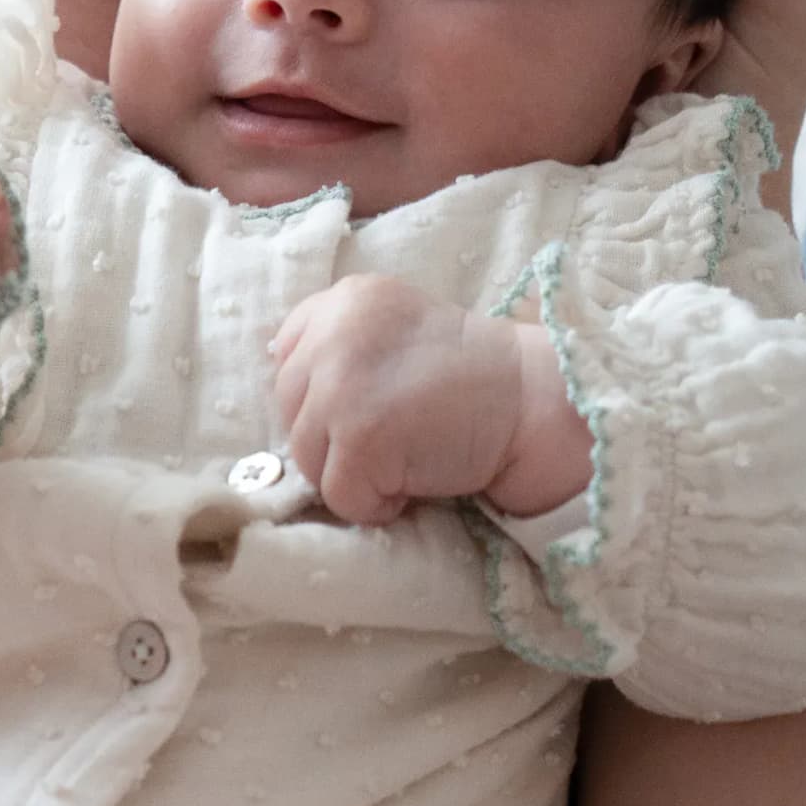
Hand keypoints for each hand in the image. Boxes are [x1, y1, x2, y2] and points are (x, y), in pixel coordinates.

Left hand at [271, 280, 592, 524]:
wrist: (532, 402)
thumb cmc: (469, 375)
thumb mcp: (394, 328)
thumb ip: (338, 341)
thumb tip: (272, 365)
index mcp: (343, 301)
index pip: (286, 359)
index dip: (323, 396)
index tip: (373, 401)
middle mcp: (334, 335)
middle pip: (291, 413)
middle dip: (335, 438)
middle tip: (398, 434)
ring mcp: (342, 387)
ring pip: (308, 459)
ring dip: (355, 474)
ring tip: (408, 455)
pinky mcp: (360, 438)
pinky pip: (341, 496)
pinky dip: (376, 504)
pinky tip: (416, 478)